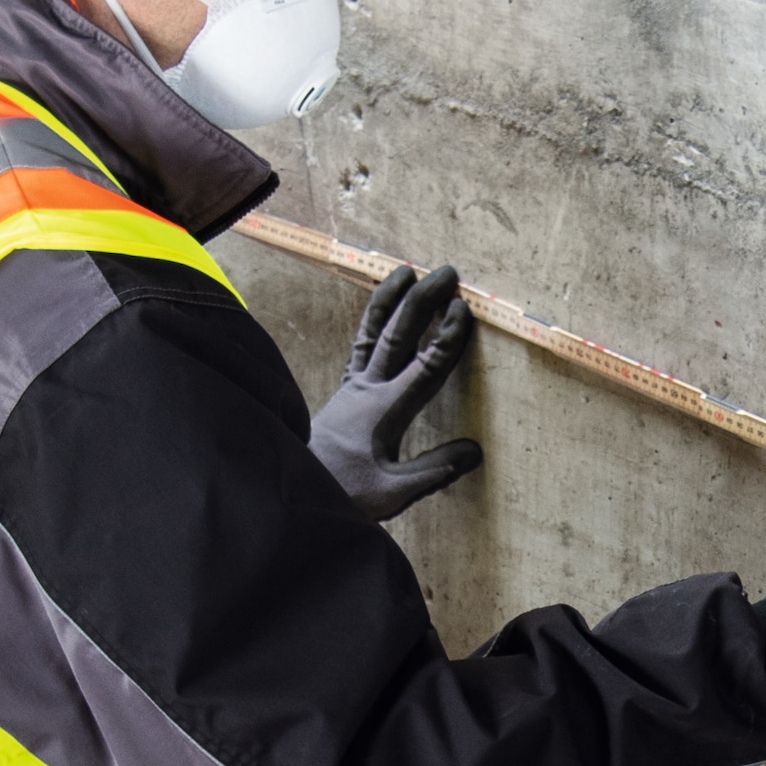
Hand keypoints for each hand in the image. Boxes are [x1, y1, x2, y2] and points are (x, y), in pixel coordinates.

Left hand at [309, 263, 483, 519]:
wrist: (290, 492)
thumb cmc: (341, 494)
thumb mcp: (392, 493)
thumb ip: (434, 470)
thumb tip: (475, 450)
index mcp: (383, 411)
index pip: (424, 366)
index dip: (446, 337)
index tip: (462, 310)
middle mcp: (366, 390)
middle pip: (398, 336)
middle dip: (423, 302)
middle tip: (446, 273)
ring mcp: (351, 389)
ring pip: (372, 334)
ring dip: (390, 301)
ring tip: (405, 271)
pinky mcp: (342, 394)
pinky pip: (359, 347)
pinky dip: (371, 324)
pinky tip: (379, 314)